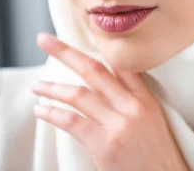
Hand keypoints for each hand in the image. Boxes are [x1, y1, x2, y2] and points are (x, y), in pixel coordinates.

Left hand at [31, 32, 188, 170]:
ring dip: (52, 88)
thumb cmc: (157, 158)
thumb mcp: (154, 123)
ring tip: (36, 86)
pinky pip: (72, 121)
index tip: (76, 35)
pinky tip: (40, 111)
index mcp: (146, 99)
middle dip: (65, 52)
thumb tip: (104, 92)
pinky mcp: (105, 144)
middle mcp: (133, 106)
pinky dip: (52, 114)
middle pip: (94, 69)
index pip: (120, 64)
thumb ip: (132, 103)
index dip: (97, 47)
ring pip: (78, 94)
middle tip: (44, 40)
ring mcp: (119, 124)